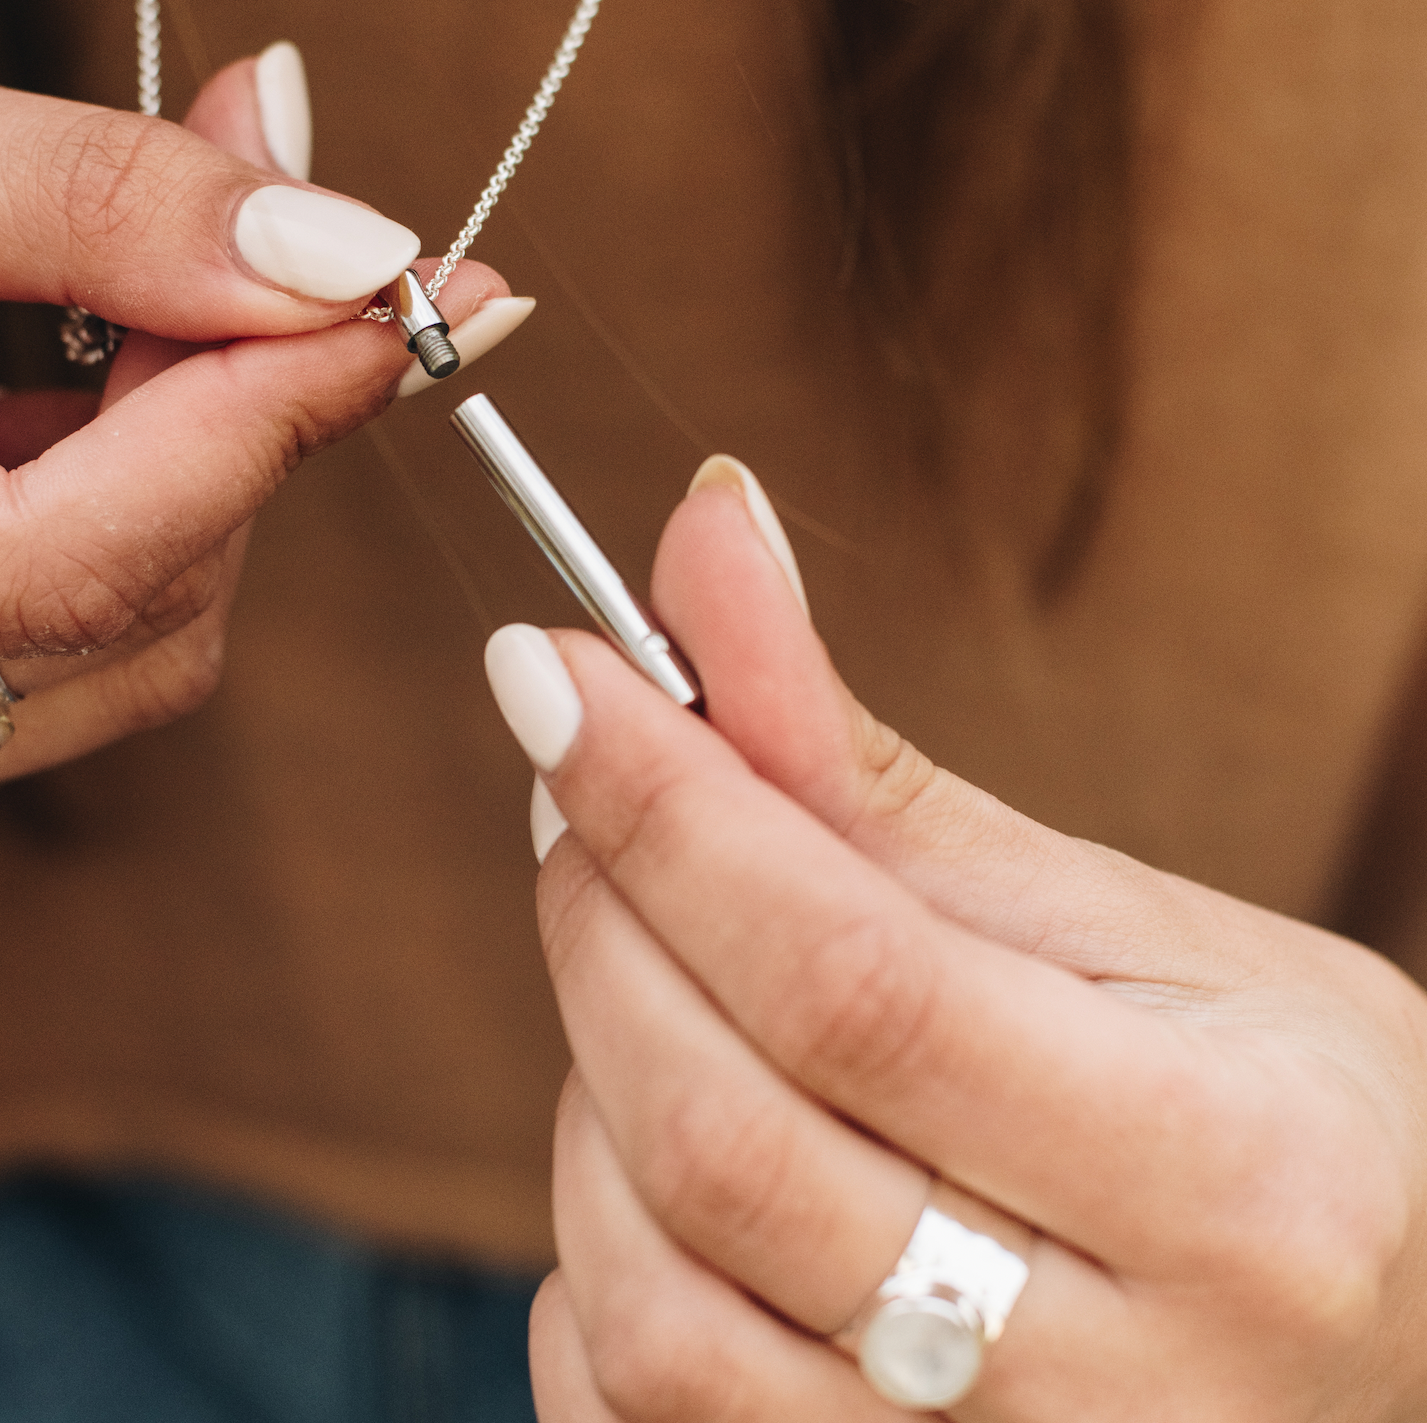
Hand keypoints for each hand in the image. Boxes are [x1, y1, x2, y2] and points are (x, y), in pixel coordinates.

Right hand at [0, 19, 506, 857]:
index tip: (417, 291)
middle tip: (287, 236)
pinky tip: (68, 377)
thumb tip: (336, 244)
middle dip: (244, 414)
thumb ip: (79, 199)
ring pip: (115, 638)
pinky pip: (50, 641)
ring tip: (141, 287)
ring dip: (184, 458)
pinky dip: (109, 499)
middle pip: (126, 606)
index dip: (271, 414)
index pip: (76, 559)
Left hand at [490, 465, 1426, 1420]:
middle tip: (584, 792)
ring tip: (662, 991)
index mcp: (1227, 1184)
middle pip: (727, 1141)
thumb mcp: (1132, 925)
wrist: (1392, 1349)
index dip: (669, 808)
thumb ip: (880, 774)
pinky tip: (668, 1169)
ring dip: (591, 1095)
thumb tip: (702, 554)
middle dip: (603, 921)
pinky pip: (628, 1420)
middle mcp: (1117, 1401)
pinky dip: (593, 1261)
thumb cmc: (1273, 1114)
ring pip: (651, 1305)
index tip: (547, 669)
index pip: (859, 981)